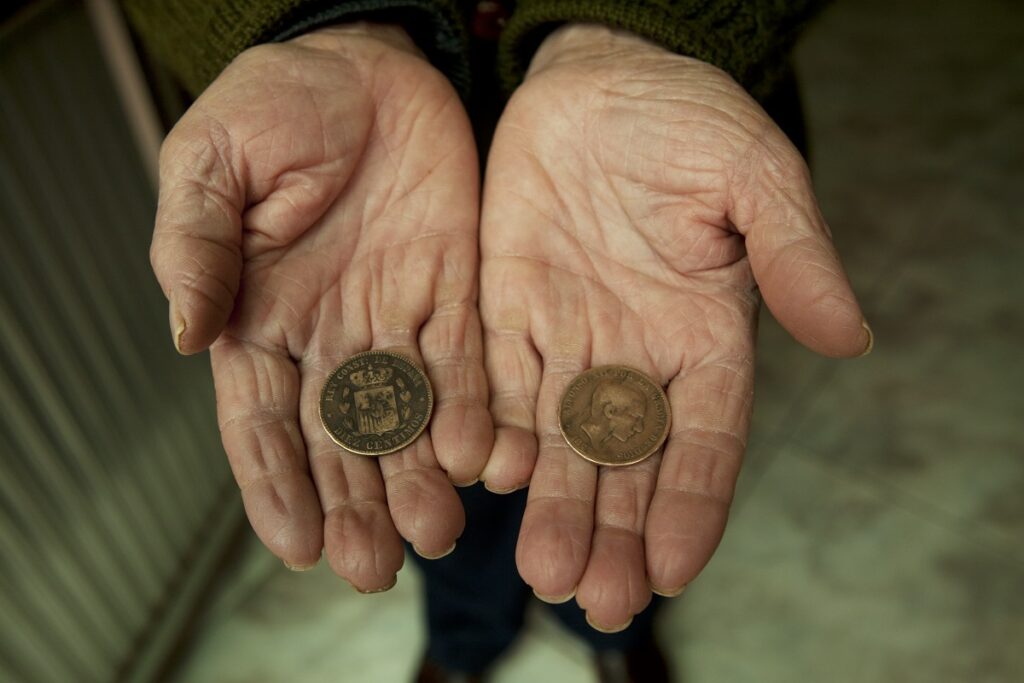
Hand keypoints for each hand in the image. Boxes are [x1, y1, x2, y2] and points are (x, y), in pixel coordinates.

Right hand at [150, 25, 491, 589]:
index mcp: (258, 317)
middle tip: (372, 567)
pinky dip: (472, 411)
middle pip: (340, 440)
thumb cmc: (274, 105)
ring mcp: (396, 318)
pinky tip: (476, 458)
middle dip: (354, 505)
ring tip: (435, 533)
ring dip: (417, 478)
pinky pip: (466, 362)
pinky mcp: (457, 291)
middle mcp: (330, 335)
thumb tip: (182, 335)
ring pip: (407, 417)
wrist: (364, 58)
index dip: (276, 486)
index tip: (296, 546)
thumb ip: (195, 248)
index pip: (262, 423)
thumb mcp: (210, 164)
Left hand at [480, 25, 869, 628]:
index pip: (704, 438)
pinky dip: (492, 427)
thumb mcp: (756, 177)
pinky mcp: (506, 308)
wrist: (598, 76)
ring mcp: (567, 334)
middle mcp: (635, 351)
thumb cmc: (689, 120)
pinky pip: (496, 380)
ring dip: (553, 502)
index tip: (676, 569)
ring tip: (544, 569)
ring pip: (559, 437)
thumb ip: (794, 256)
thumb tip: (849, 337)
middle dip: (615, 529)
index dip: (691, 504)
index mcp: (704, 334)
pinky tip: (488, 474)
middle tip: (597, 600)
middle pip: (628, 460)